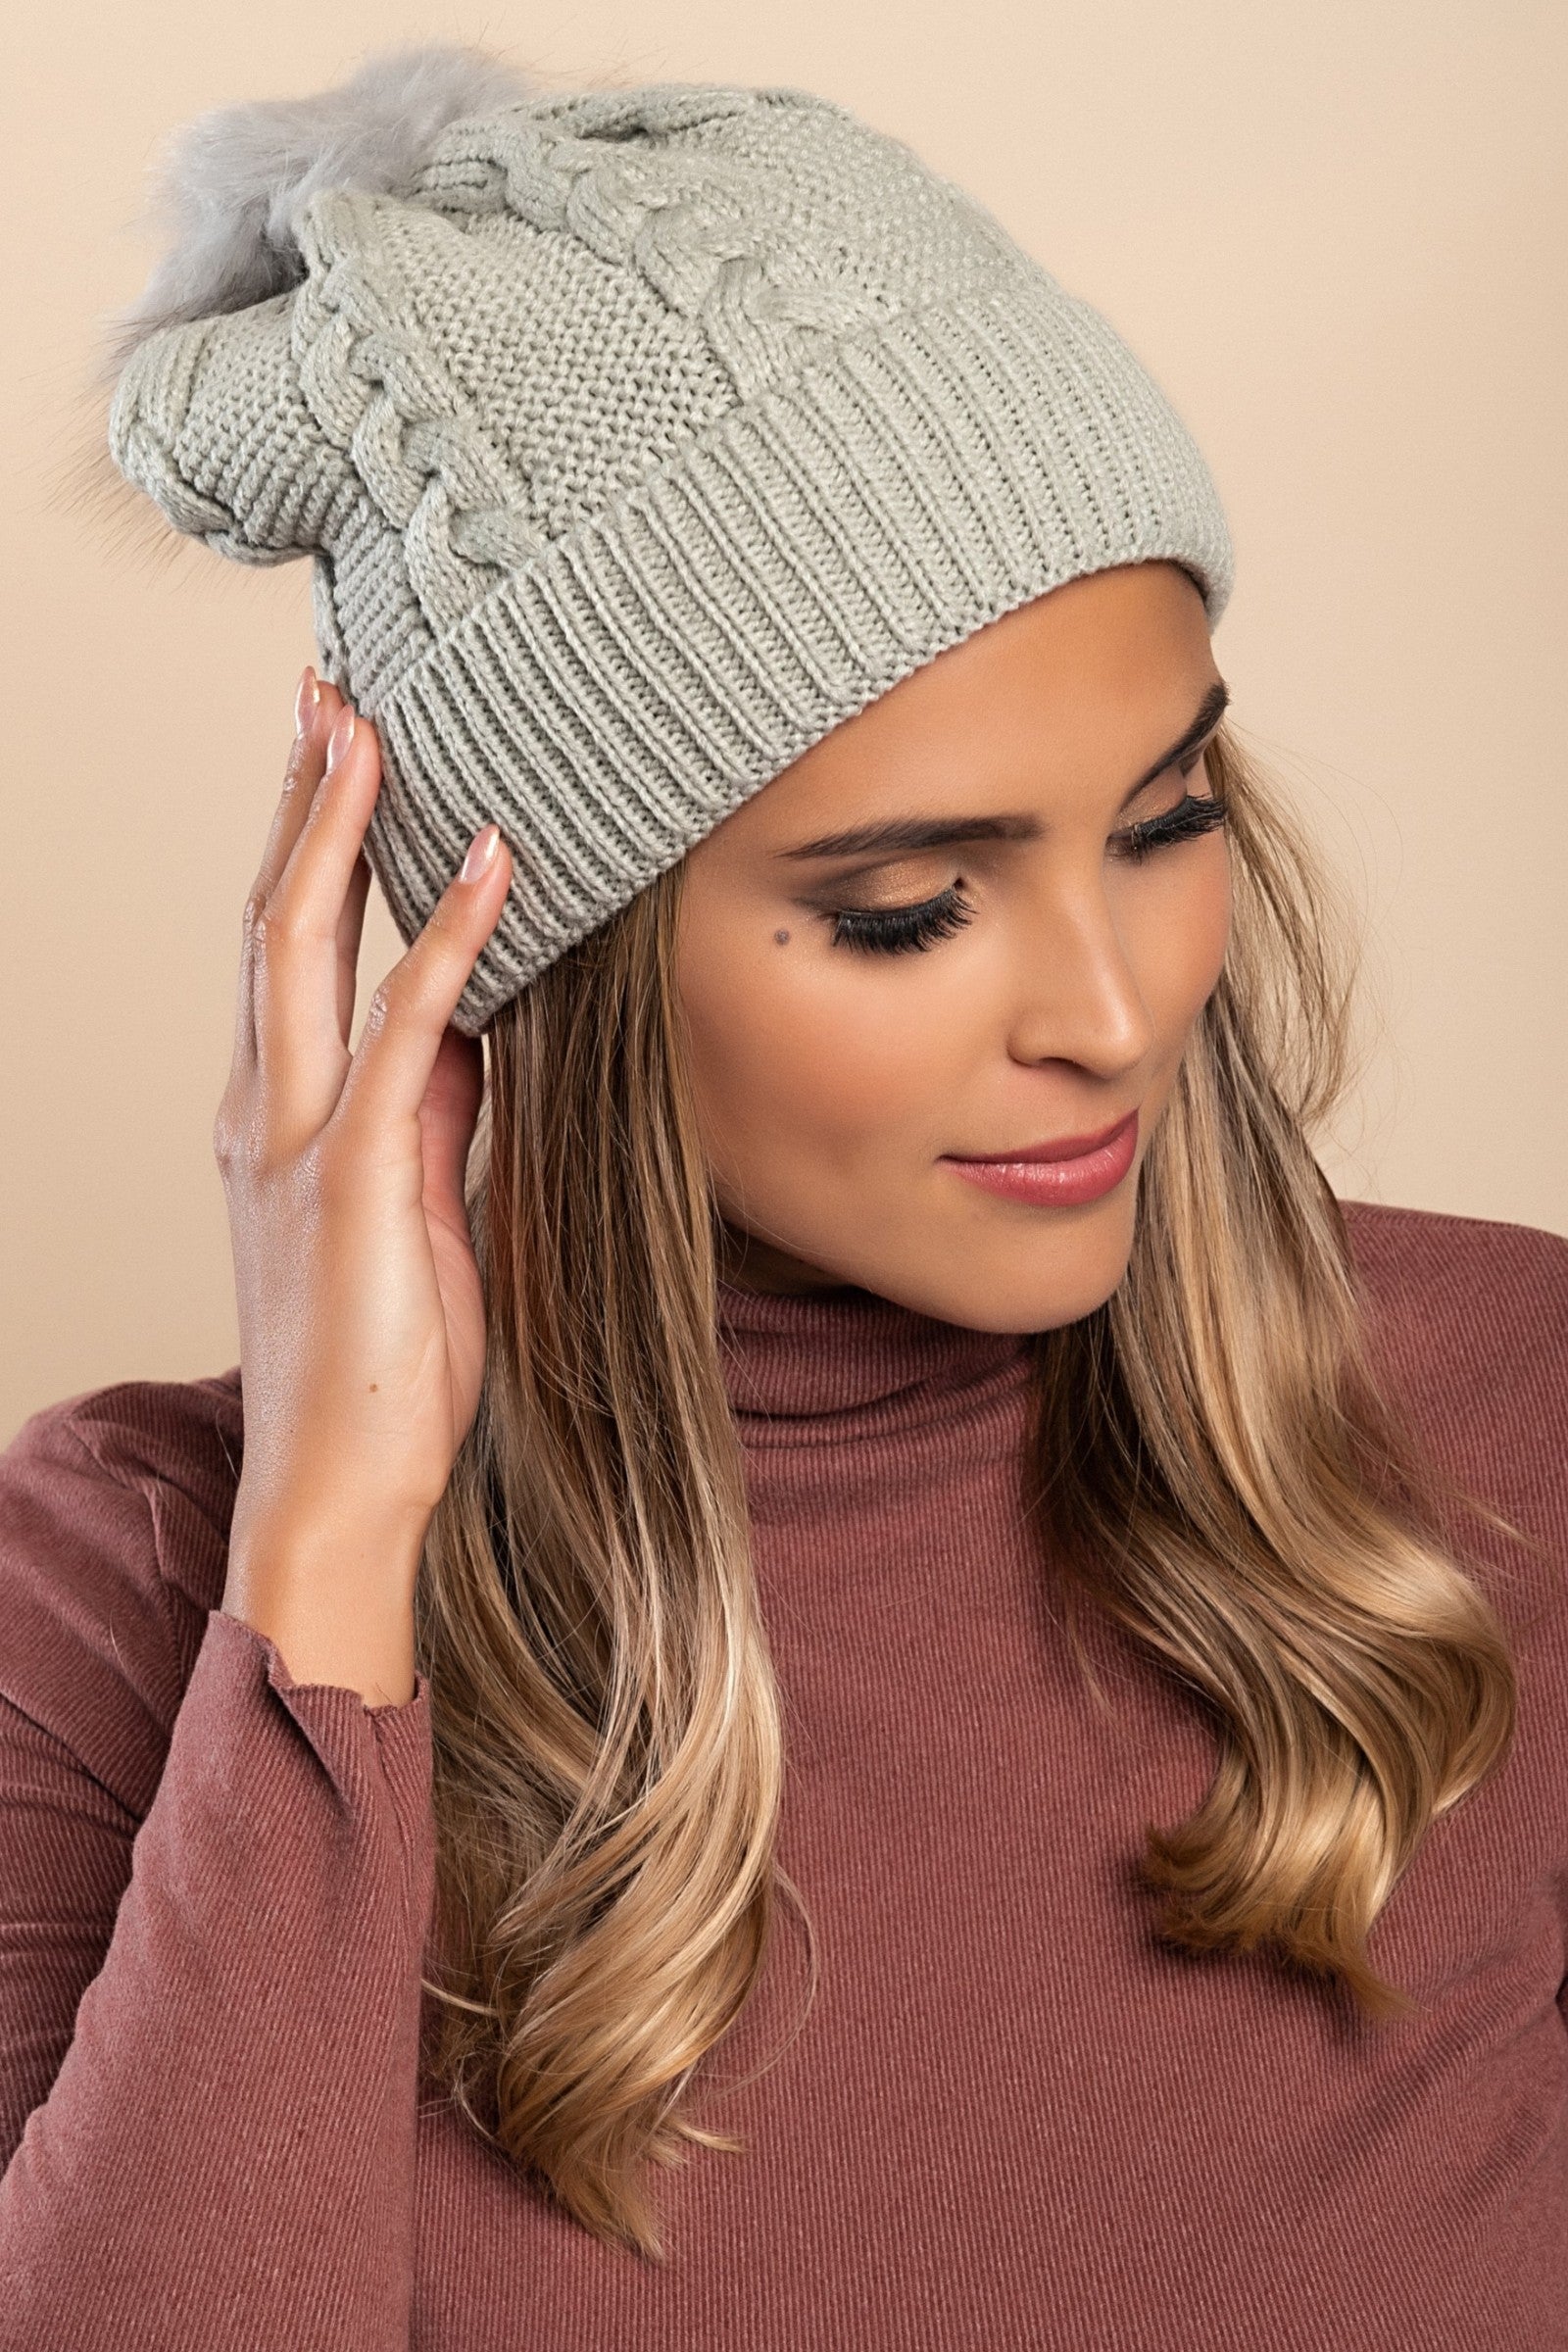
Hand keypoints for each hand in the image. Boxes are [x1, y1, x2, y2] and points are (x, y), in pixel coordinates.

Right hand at [217, 667, 512, 1701]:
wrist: (340, 1481)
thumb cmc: (379, 1359)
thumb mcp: (413, 1208)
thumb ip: (430, 1111)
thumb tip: (469, 1024)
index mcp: (273, 1117)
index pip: (285, 951)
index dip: (308, 844)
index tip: (338, 753)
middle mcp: (263, 1110)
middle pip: (273, 921)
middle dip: (302, 800)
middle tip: (329, 693)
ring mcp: (295, 1141)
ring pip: (304, 950)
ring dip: (342, 830)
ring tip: (375, 729)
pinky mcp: (352, 1180)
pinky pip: (405, 1034)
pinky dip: (444, 940)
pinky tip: (489, 865)